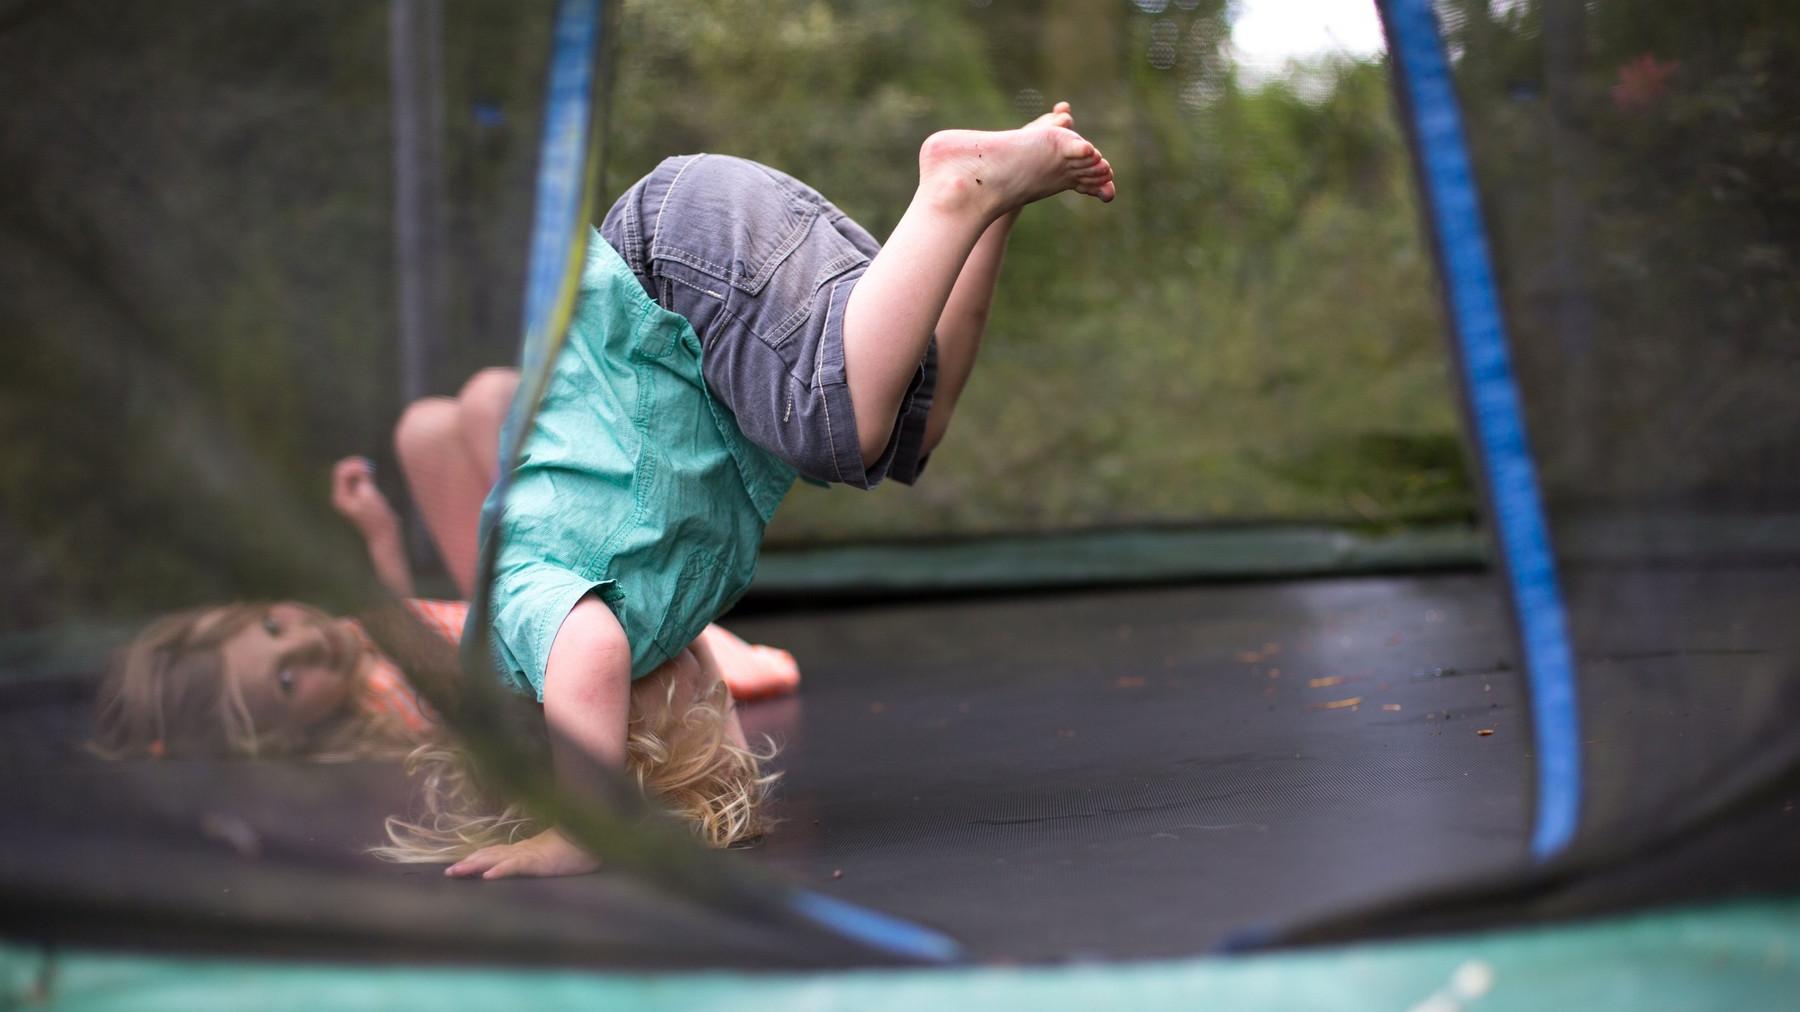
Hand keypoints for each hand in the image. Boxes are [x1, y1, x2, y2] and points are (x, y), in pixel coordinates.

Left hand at [330, 456, 400, 538]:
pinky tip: (373, 478)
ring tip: (373, 475)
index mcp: (340, 497)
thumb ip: (363, 479)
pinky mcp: (360, 498)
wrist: (385, 534)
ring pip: (352, 476)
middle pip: (344, 472)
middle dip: (356, 466)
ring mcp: (351, 497)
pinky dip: (366, 476)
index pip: (340, 472)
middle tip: (370, 465)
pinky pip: (360, 481)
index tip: (367, 465)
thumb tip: (361, 466)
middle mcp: (343, 496)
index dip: (353, 464)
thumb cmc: (377, 517)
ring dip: (362, 471)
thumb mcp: (369, 495)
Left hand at [445, 827, 600, 879]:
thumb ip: (538, 858)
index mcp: (524, 850)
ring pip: (495, 859)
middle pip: (489, 855)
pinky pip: (515, 866)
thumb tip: (530, 862)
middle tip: (448, 872)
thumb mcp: (552, 855)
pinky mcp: (537, 861)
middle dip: (468, 863)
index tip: (458, 865)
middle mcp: (521, 851)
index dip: (476, 858)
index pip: (495, 853)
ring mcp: (528, 855)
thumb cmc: (577, 848)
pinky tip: (488, 876)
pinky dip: (500, 870)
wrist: (592, 839)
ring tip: (456, 872)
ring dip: (474, 865)